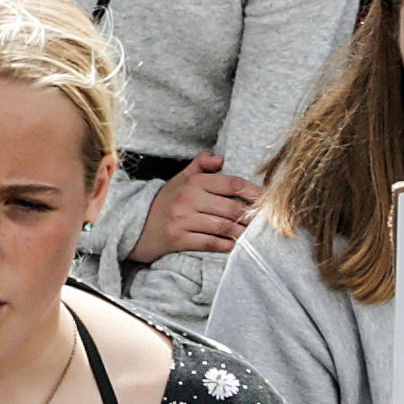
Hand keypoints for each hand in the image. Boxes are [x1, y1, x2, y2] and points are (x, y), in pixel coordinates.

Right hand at [126, 151, 259, 262]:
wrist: (136, 224)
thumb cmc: (166, 201)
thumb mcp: (181, 178)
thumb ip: (201, 165)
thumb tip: (220, 158)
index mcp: (193, 182)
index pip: (231, 183)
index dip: (253, 191)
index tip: (266, 199)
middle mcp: (188, 199)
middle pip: (231, 207)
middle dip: (251, 216)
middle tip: (264, 221)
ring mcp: (183, 220)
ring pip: (223, 226)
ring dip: (241, 233)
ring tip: (252, 235)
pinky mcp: (178, 238)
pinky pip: (209, 242)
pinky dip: (225, 245)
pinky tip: (234, 246)